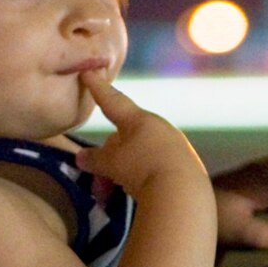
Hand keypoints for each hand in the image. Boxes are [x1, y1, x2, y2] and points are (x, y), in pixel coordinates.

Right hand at [78, 75, 208, 199]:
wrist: (183, 193)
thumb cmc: (142, 169)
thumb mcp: (112, 164)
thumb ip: (95, 159)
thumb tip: (82, 157)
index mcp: (139, 120)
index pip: (113, 100)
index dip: (98, 88)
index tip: (89, 72)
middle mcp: (159, 128)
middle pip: (125, 137)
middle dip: (109, 158)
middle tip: (98, 184)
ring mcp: (175, 146)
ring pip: (139, 155)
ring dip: (123, 173)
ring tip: (114, 194)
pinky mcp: (185, 166)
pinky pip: (156, 168)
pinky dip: (142, 179)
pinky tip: (139, 194)